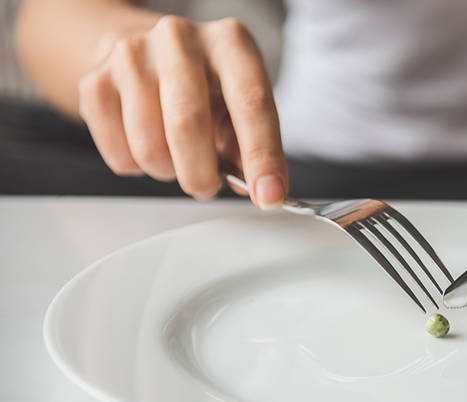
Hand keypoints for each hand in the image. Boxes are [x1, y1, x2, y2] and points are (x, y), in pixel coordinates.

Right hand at [77, 15, 287, 207]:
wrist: (148, 54)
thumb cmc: (205, 84)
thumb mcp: (240, 102)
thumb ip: (253, 144)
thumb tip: (259, 189)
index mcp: (229, 42)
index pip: (251, 103)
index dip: (262, 156)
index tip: (269, 195)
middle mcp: (179, 39)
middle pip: (188, 124)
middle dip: (202, 174)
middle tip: (209, 186)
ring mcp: (131, 57)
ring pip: (149, 146)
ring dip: (169, 172)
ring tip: (179, 159)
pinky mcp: (95, 81)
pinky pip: (119, 154)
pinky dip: (139, 167)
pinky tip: (151, 147)